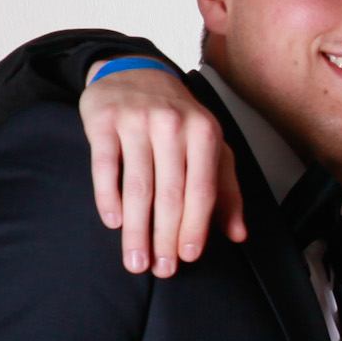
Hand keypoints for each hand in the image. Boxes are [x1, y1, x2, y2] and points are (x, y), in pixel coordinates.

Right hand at [82, 63, 247, 275]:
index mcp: (205, 133)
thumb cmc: (179, 118)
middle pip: (170, 193)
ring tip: (135, 259)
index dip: (195, 226)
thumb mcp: (211, 146)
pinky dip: (108, 198)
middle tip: (159, 268)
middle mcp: (173, 126)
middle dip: (165, 236)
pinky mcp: (103, 121)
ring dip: (136, 229)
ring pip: (137, 186)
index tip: (187, 257)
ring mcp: (136, 122)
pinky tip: (113, 223)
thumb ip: (226, 189)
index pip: (202, 190)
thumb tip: (238, 234)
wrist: (135, 72)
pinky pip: (105, 167)